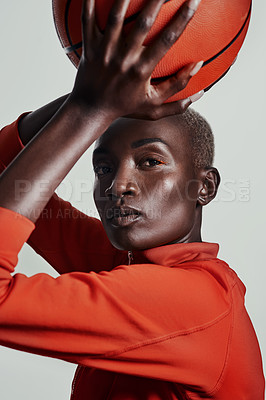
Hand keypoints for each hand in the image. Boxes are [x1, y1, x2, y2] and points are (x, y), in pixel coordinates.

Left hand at [69, 0, 202, 120]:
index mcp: (142, 70)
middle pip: (143, 21)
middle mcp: (124, 58)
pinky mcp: (89, 46)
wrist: (92, 110)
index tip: (195, 0)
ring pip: (116, 16)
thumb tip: (198, 66)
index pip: (167, 39)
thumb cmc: (125, 107)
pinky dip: (90, 1)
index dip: (183, 18)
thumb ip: (177, 89)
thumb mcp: (154, 106)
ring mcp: (104, 50)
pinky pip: (87, 19)